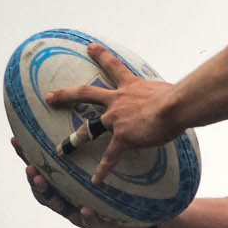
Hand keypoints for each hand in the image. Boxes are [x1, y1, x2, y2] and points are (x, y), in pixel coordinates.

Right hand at [13, 138, 152, 227]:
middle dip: (35, 180)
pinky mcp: (99, 226)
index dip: (26, 156)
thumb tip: (84, 112)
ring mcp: (81, 214)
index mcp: (65, 182)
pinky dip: (86, 216)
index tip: (15, 140)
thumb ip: (92, 144)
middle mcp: (68, 198)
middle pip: (44, 189)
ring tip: (46, 185)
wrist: (139, 216)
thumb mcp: (103, 163)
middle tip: (30, 169)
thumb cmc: (117, 187)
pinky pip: (91, 223)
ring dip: (51, 197)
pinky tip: (84, 210)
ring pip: (60, 207)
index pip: (42, 166)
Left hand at [47, 44, 182, 183]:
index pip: (113, 66)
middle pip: (86, 94)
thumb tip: (175, 98)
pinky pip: (110, 156)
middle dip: (65, 95)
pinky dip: (103, 170)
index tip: (90, 47)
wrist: (175, 106)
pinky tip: (96, 180)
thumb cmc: (177, 97)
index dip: (101, 55)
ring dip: (74, 139)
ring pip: (90, 128)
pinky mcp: (123, 137)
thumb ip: (161, 94)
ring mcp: (116, 119)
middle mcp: (118, 101)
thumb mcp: (166, 89)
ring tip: (61, 149)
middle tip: (49, 97)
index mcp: (130, 86)